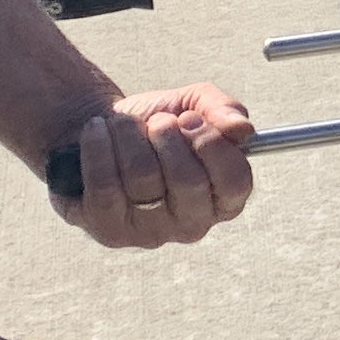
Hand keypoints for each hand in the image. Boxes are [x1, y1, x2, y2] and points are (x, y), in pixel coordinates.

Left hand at [52, 82, 255, 249]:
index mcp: (223, 199)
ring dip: (129, 134)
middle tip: (155, 121)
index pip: (236, 182)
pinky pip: (104, 186)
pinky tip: (97, 130)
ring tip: (122, 123)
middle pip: (188, 181)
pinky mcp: (110, 232)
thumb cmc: (154, 123)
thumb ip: (223, 110)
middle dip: (166, 136)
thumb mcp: (193, 105)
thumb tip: (243, 129)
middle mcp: (193, 225)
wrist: (99, 129)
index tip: (188, 118)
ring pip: (142, 177)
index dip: (212, 144)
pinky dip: (98, 146)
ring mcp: (150, 233)